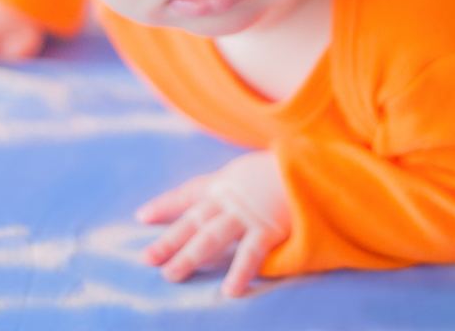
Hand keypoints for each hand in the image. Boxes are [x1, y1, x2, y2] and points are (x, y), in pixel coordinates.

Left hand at [136, 151, 290, 296]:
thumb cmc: (285, 169)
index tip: (141, 217)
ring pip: (211, 238)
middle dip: (168, 240)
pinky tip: (228, 291)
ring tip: (171, 275)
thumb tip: (218, 199)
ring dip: (189, 257)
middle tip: (146, 259)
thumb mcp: (251, 171)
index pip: (188, 193)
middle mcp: (230, 198)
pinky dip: (239, 272)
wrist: (313, 163)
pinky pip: (250, 254)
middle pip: (193, 221)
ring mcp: (247, 214)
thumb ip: (235, 185)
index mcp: (225, 183)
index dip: (164, 205)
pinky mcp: (269, 228)